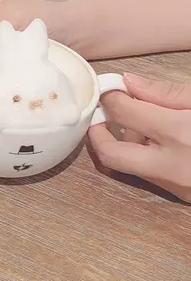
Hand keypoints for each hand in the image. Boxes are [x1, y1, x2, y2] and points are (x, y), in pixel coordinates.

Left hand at [88, 73, 190, 201]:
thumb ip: (167, 92)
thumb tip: (129, 83)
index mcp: (181, 134)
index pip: (126, 113)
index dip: (110, 98)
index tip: (108, 90)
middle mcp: (172, 166)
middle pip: (110, 154)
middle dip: (98, 132)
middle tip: (102, 113)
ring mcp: (176, 187)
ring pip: (128, 167)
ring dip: (123, 143)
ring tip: (138, 122)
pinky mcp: (183, 197)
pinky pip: (149, 174)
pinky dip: (144, 155)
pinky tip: (156, 140)